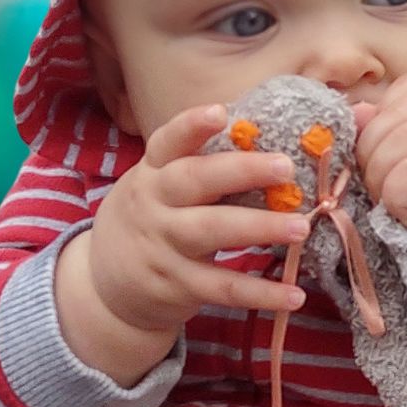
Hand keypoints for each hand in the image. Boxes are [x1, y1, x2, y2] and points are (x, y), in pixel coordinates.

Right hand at [84, 103, 310, 333]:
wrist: (104, 284)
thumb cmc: (153, 216)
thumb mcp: (160, 184)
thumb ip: (203, 166)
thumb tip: (270, 144)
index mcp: (154, 171)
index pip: (168, 142)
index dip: (191, 125)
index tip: (220, 112)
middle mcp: (155, 204)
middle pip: (195, 181)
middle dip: (242, 171)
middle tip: (286, 166)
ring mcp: (164, 245)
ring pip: (212, 232)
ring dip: (260, 228)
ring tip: (301, 227)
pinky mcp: (177, 285)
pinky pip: (223, 288)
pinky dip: (261, 293)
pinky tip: (295, 294)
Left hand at [355, 75, 406, 248]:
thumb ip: (385, 131)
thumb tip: (355, 112)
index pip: (401, 91)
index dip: (377, 126)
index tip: (382, 161)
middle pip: (391, 118)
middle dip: (369, 159)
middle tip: (379, 192)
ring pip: (399, 141)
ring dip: (381, 180)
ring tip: (393, 205)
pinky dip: (398, 199)